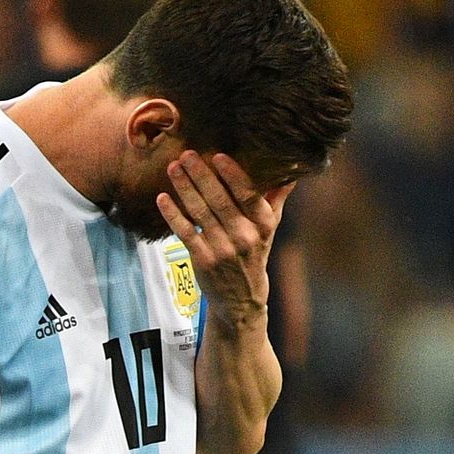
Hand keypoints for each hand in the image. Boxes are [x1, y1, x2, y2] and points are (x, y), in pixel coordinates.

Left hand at [156, 151, 294, 323]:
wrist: (241, 300)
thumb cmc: (254, 256)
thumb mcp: (270, 230)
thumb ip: (276, 198)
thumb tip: (291, 171)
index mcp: (263, 225)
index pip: (249, 195)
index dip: (233, 175)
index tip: (218, 155)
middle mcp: (245, 237)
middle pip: (220, 199)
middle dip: (201, 174)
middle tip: (187, 154)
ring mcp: (223, 249)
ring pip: (200, 212)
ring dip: (185, 187)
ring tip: (173, 168)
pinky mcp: (204, 260)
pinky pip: (186, 232)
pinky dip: (173, 214)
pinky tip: (163, 198)